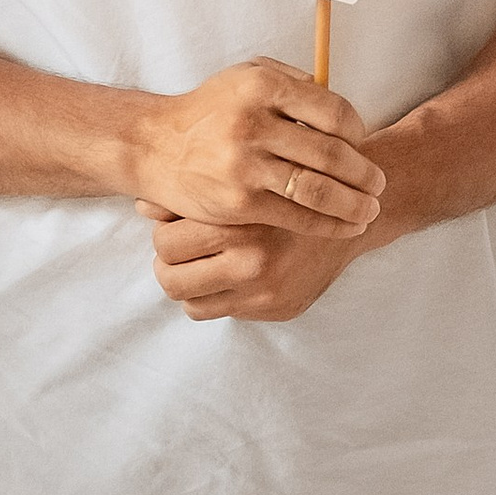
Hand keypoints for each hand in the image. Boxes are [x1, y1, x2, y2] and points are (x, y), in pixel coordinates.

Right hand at [134, 57, 382, 238]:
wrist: (154, 147)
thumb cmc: (210, 111)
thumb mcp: (246, 76)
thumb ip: (293, 82)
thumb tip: (341, 105)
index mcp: (263, 87)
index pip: (333, 111)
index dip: (358, 131)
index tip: (363, 144)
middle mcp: (254, 125)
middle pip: (331, 153)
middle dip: (364, 174)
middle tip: (379, 184)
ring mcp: (245, 166)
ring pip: (317, 189)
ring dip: (353, 204)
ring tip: (371, 210)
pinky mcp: (239, 203)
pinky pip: (295, 216)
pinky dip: (328, 224)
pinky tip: (345, 226)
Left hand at [140, 208, 365, 323]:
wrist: (354, 210)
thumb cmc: (288, 187)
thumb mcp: (241, 180)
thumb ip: (193, 192)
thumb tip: (141, 205)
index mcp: (239, 221)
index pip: (166, 243)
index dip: (163, 237)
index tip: (172, 231)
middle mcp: (253, 260)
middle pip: (171, 278)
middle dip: (169, 266)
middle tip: (179, 255)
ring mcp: (267, 290)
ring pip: (192, 303)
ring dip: (189, 287)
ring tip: (199, 269)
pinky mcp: (280, 308)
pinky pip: (222, 314)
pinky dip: (216, 299)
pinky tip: (225, 280)